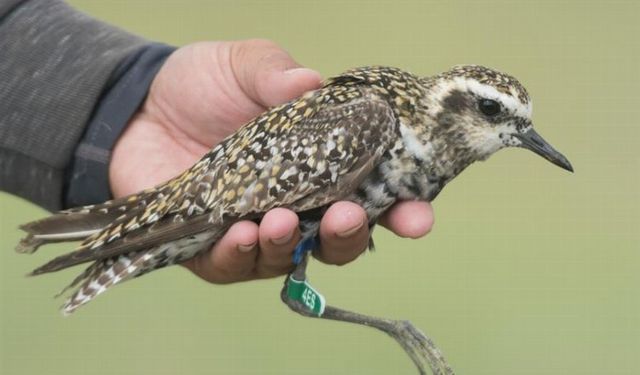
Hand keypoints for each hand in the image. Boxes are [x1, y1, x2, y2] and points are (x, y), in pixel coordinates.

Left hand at [109, 39, 433, 282]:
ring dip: (291, 245)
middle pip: (339, 238)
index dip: (401, 209)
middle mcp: (298, 205)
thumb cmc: (202, 88)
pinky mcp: (215, 248)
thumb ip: (274, 72)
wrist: (138, 110)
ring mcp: (258, 231)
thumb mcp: (243, 67)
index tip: (418, 216)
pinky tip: (242, 233)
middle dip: (350, 235)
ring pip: (291, 258)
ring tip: (278, 220)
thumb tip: (308, 80)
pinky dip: (242, 253)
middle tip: (347, 216)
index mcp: (321, 164)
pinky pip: (236, 264)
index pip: (373, 193)